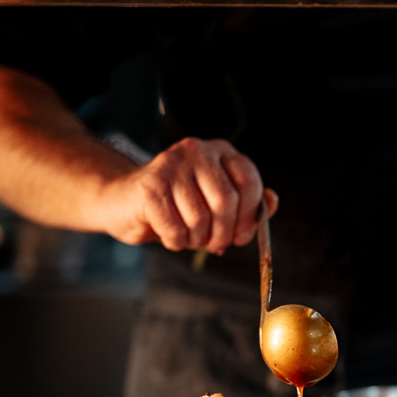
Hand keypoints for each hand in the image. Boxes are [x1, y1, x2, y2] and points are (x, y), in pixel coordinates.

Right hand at [103, 137, 271, 254]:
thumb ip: (248, 203)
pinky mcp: (149, 186)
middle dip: (224, 233)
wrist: (124, 202)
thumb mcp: (216, 202)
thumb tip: (272, 201)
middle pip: (226, 201)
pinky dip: (177, 242)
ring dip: (198, 240)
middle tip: (216, 245)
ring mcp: (171, 165)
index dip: (250, 216)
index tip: (241, 236)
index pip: (249, 181)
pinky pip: (176, 228)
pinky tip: (170, 235)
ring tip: (189, 236)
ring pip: (200, 218)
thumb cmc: (177, 206)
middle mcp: (197, 151)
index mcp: (220, 152)